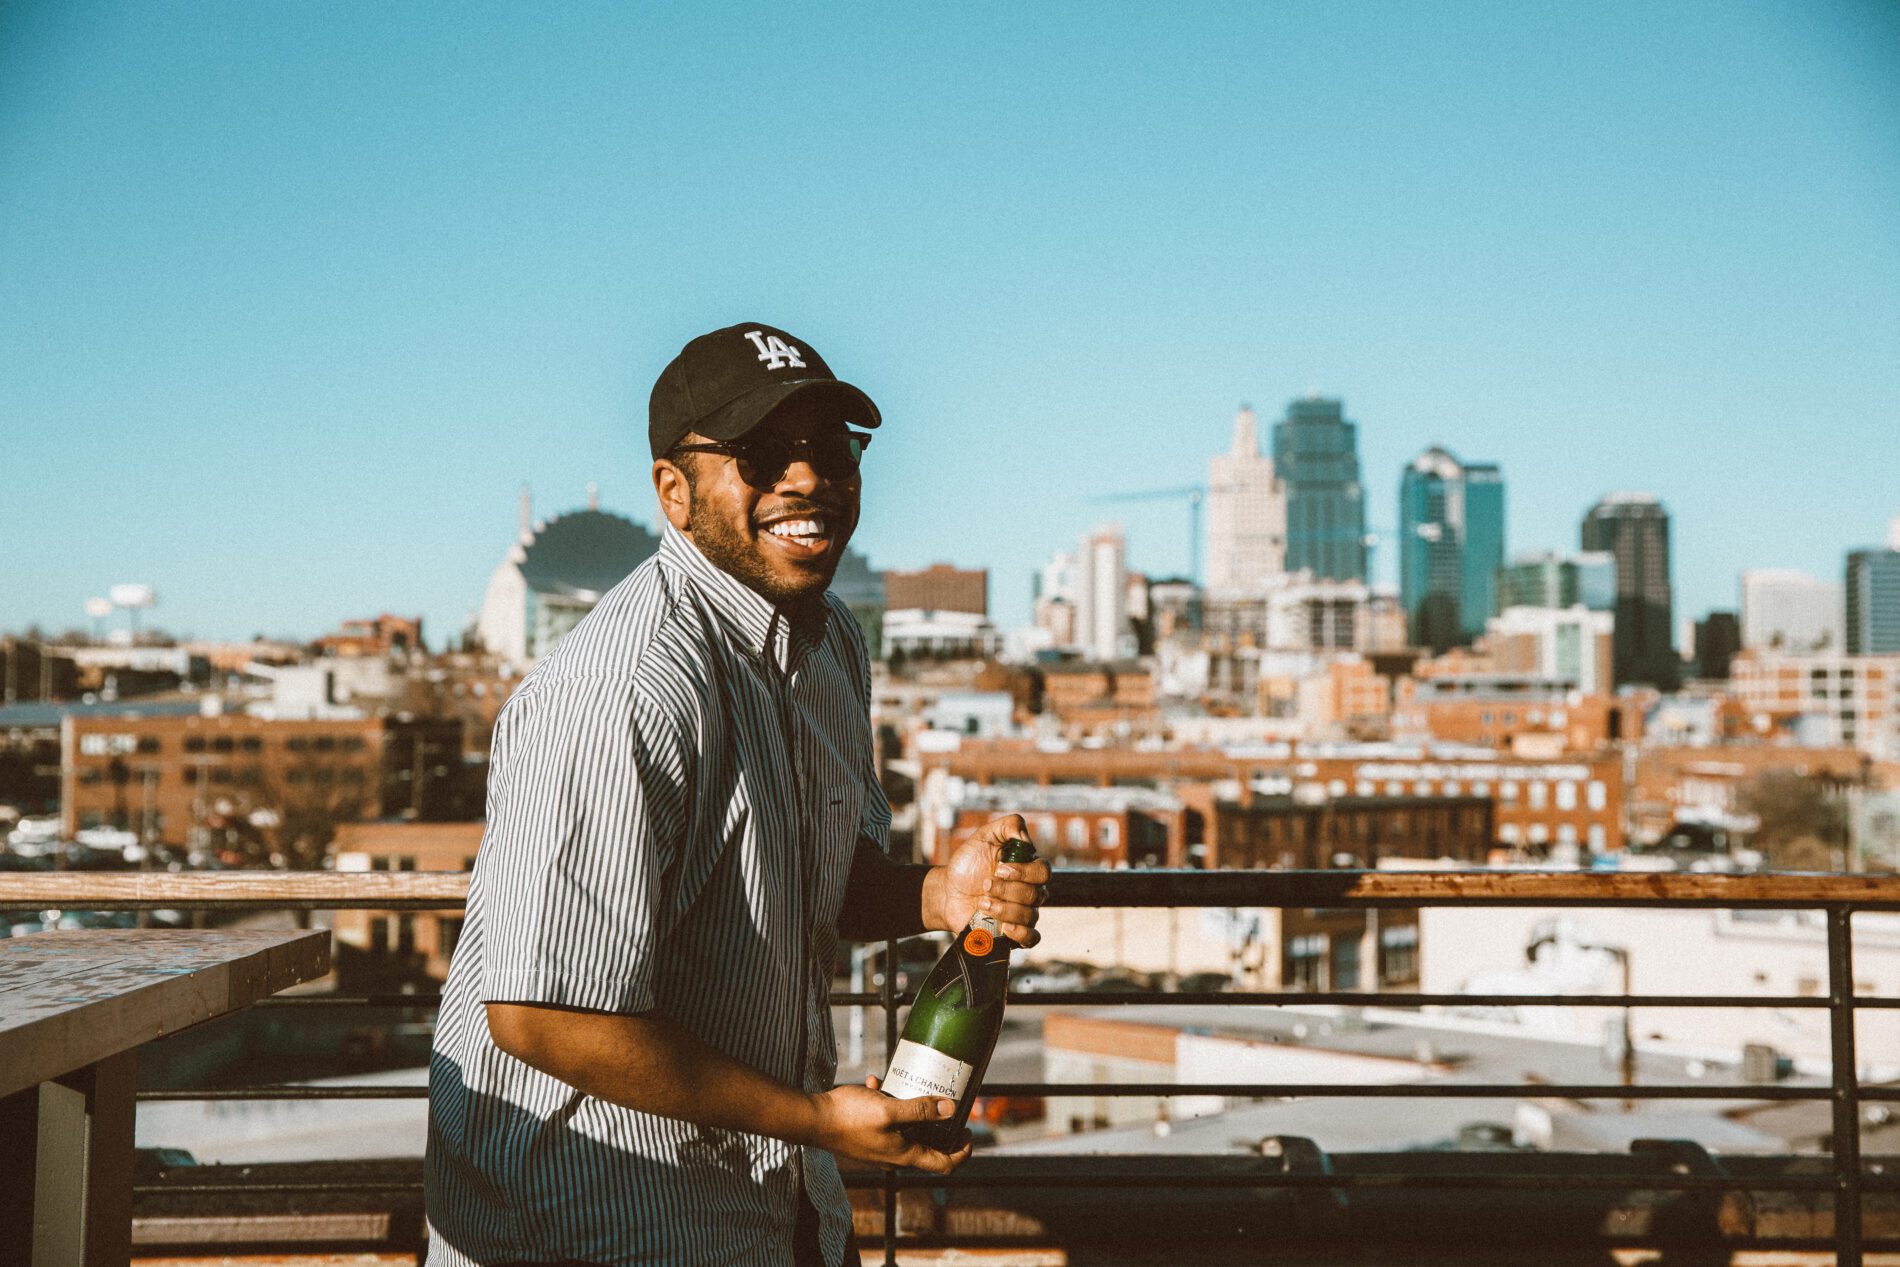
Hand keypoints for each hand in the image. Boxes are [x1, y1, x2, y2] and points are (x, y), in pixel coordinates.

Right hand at [808, 1078, 972, 1172]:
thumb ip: (920, 1111)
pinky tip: (873, 1082)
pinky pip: (884, 1119)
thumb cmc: (849, 1117)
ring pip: (905, 1128)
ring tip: (902, 1084)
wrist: (811, 1120)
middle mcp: (894, 1156)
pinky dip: (884, 1101)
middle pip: (928, 1146)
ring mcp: (879, 1146)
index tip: (969, 1130)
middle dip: (937, 1122)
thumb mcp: (889, 1110)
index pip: (945, 1164)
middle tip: (942, 1099)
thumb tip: (951, 1109)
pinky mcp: (866, 1135)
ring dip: (908, 1107)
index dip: (962, 1150)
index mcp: (905, 1155)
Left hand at [935, 814, 1051, 945]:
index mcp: (1028, 869)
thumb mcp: (984, 836)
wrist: (948, 891)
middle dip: (1007, 890)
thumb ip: (1009, 826)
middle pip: (1037, 895)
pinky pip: (1031, 939)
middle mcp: (1031, 891)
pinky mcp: (1013, 933)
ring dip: (1003, 909)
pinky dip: (1021, 934)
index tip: (999, 869)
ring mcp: (1023, 913)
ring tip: (981, 903)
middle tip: (985, 885)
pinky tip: (1004, 928)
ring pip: (1030, 916)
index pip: (1044, 872)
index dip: (1024, 872)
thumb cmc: (968, 864)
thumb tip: (1027, 839)